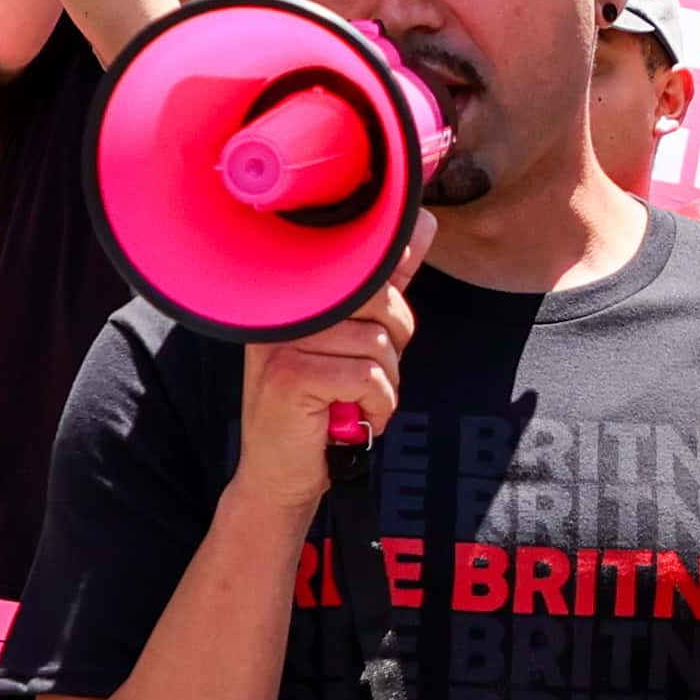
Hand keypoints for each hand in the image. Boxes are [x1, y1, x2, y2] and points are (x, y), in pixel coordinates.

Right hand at [232, 246, 423, 506]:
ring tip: (359, 403)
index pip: (363, 259)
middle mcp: (282, 305)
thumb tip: (420, 224)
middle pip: (379, 297)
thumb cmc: (320, 402)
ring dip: (385, 384)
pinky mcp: (289, 376)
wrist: (279, 474)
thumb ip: (384, 283)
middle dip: (395, 345)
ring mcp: (281, 340)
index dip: (391, 299)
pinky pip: (366, 377)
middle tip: (373, 378)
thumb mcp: (354, 335)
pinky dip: (377, 405)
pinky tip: (355, 419)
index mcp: (296, 286)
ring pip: (378, 342)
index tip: (386, 336)